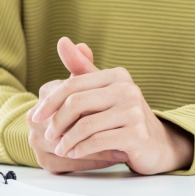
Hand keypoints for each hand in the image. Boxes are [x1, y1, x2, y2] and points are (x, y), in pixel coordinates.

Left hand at [28, 37, 192, 174]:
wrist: (158, 145)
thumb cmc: (125, 118)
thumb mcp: (104, 92)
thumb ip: (83, 69)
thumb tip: (63, 41)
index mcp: (117, 76)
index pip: (74, 84)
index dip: (51, 100)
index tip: (36, 116)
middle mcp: (127, 89)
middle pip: (77, 103)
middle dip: (57, 121)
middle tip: (48, 136)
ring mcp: (134, 112)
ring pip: (85, 125)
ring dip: (67, 140)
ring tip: (60, 148)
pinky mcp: (136, 135)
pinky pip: (98, 142)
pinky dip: (81, 149)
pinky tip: (75, 154)